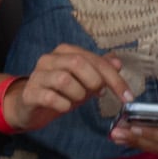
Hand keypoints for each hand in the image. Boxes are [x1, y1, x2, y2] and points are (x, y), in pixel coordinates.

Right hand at [5, 45, 131, 130]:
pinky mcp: (30, 93)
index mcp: (65, 52)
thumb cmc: (60, 91)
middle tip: (97, 94)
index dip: (114, 78)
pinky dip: (63, 105)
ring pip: (64, 79)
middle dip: (94, 81)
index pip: (94, 59)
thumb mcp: (84, 80)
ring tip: (76, 100)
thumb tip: (118, 63)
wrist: (30, 106)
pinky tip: (64, 107)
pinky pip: (50, 97)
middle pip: (77, 63)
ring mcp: (37, 75)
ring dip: (77, 94)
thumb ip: (100, 69)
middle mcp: (49, 59)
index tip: (127, 96)